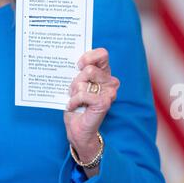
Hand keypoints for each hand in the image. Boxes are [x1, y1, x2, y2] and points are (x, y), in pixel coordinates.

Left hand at [64, 48, 119, 163]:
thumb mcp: (76, 83)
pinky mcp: (104, 102)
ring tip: (76, 99)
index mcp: (104, 73)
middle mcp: (110, 81)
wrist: (78, 128)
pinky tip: (73, 106)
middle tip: (76, 90)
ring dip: (74, 91)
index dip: (88, 57)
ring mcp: (109, 92)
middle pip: (88, 68)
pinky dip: (73, 101)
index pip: (102, 54)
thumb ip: (79, 70)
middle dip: (76, 79)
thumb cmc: (76, 104)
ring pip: (83, 80)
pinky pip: (82, 94)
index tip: (78, 65)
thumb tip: (74, 62)